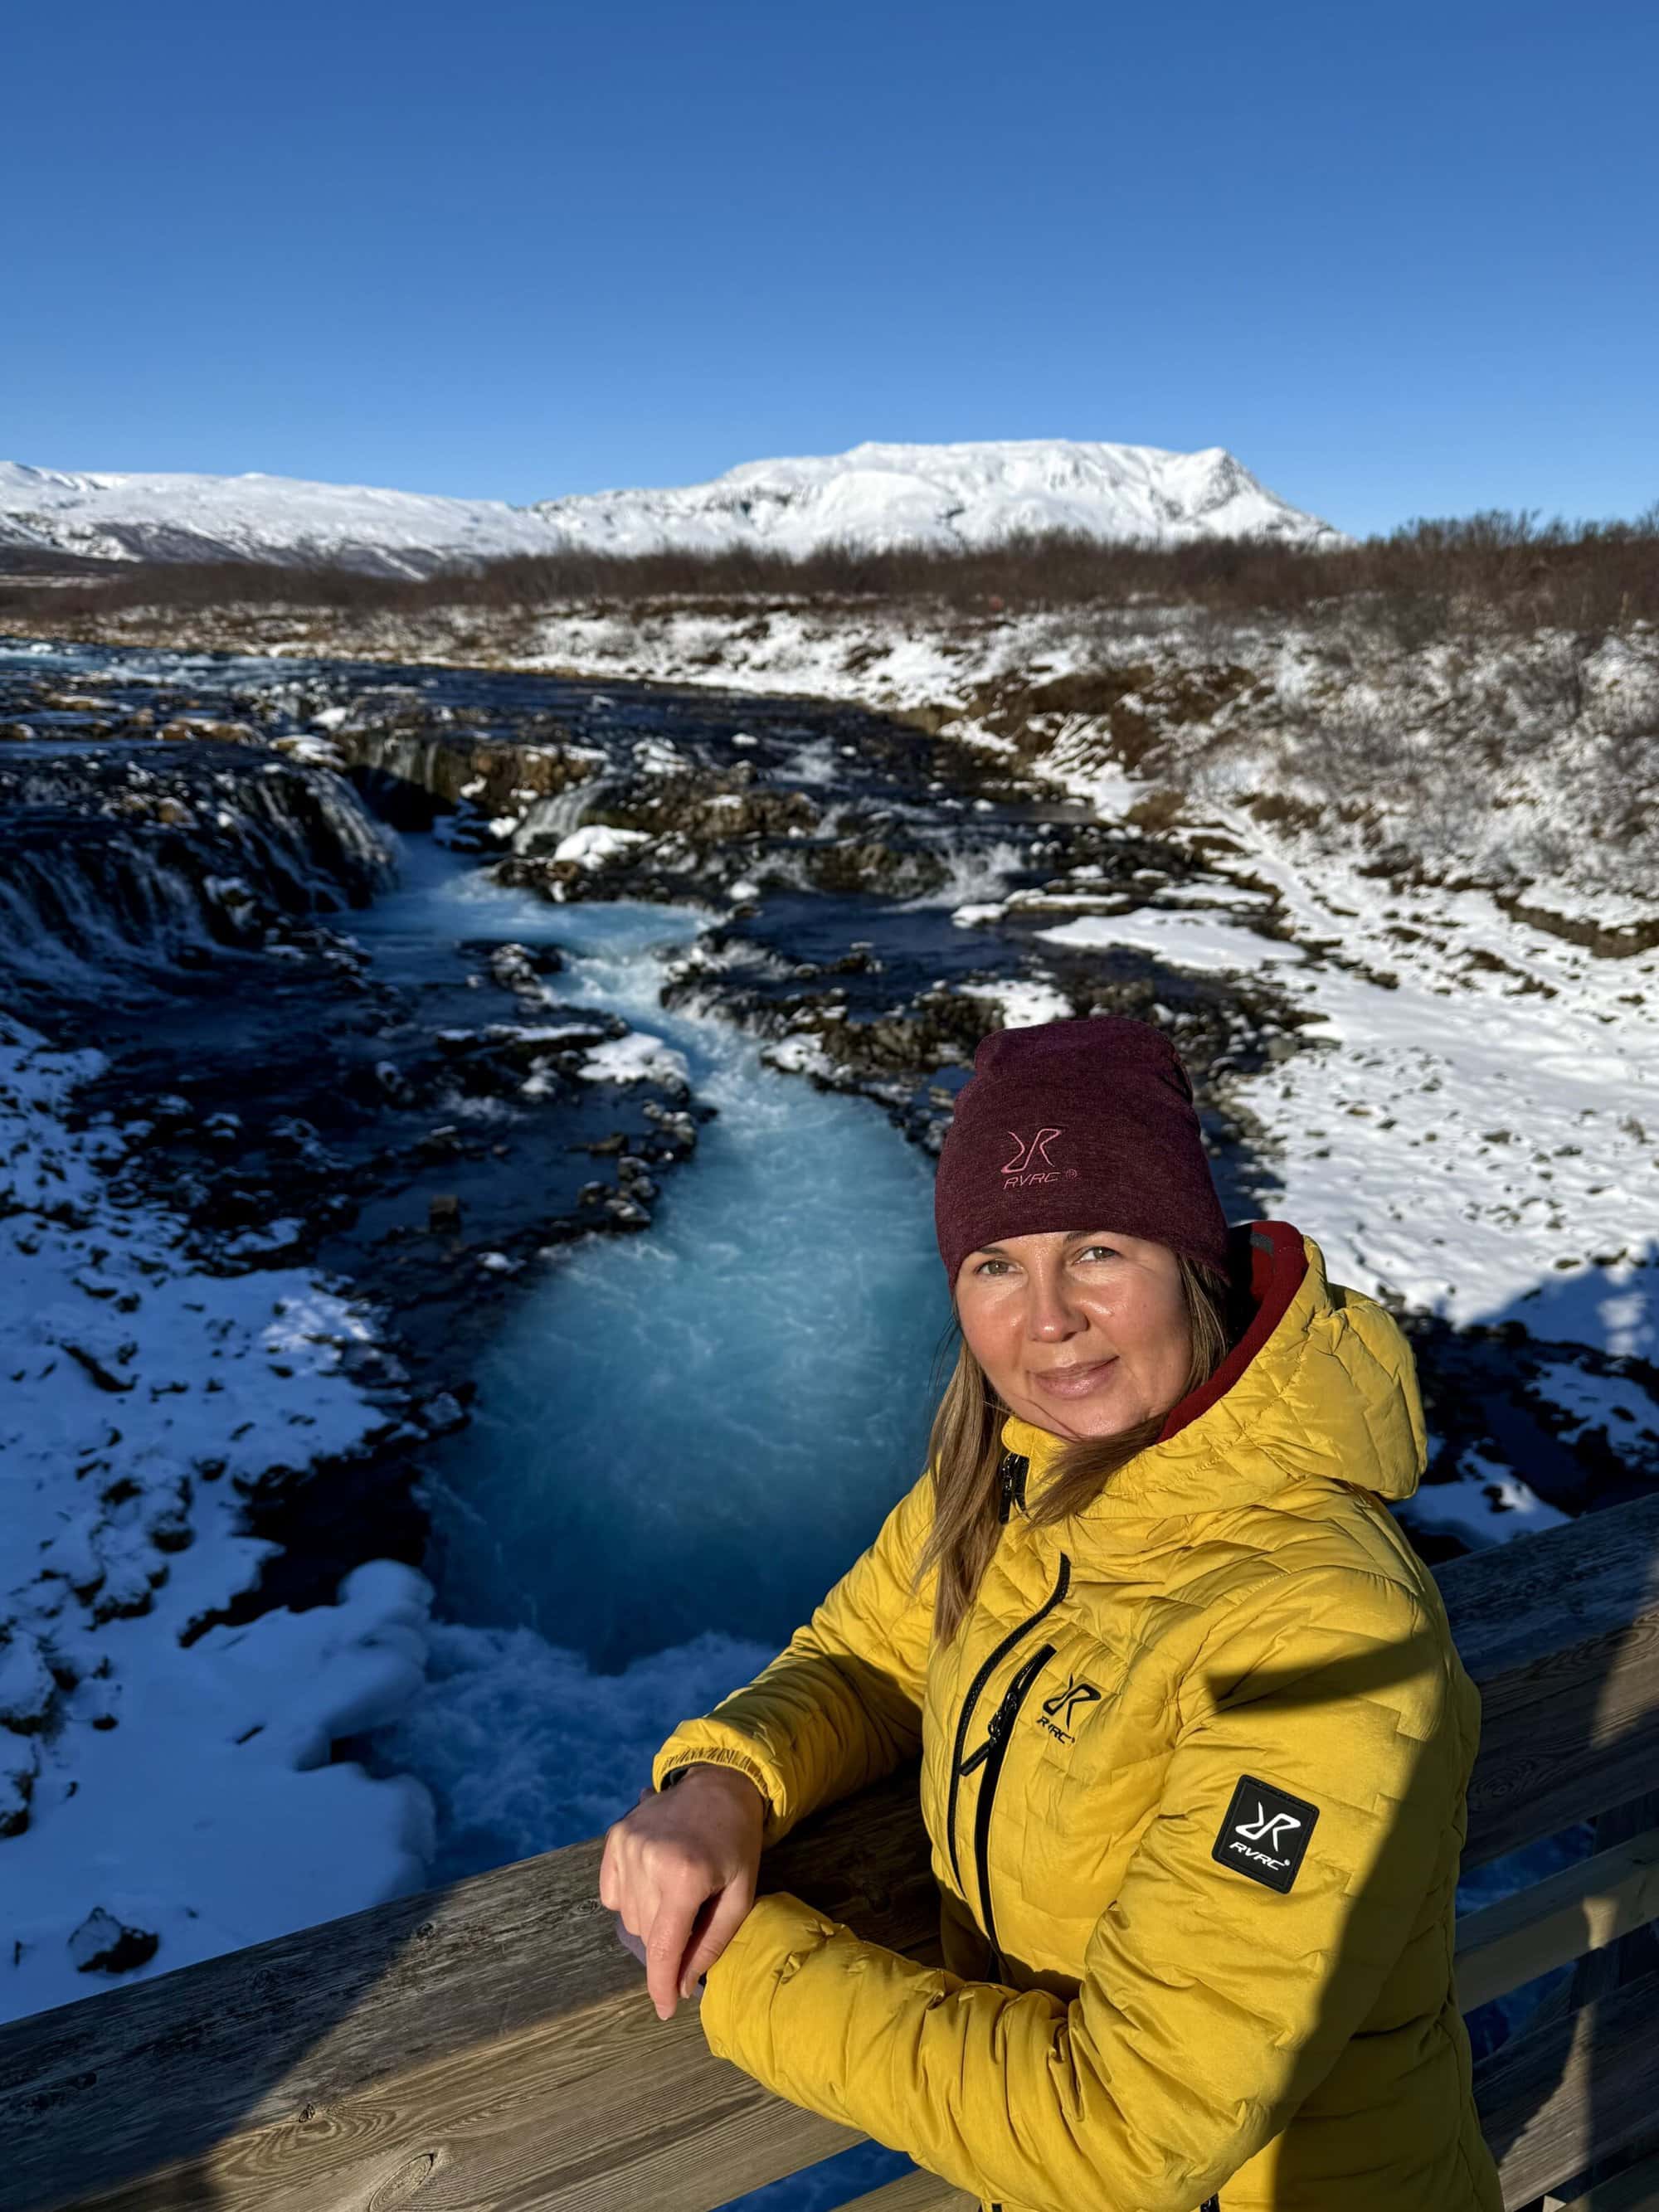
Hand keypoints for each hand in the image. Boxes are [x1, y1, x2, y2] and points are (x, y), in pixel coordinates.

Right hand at [599, 1767, 766, 2020]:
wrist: (720, 1782)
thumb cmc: (736, 1842)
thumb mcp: (741, 1895)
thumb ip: (711, 1943)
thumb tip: (681, 1986)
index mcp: (684, 1876)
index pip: (664, 1948)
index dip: (661, 1986)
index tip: (664, 2011)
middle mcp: (647, 1860)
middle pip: (647, 1935)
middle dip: (670, 1941)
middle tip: (695, 1914)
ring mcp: (626, 1846)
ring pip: (628, 1917)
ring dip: (652, 1919)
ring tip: (678, 1891)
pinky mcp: (614, 1837)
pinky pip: (611, 1894)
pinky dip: (630, 1899)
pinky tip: (654, 1880)